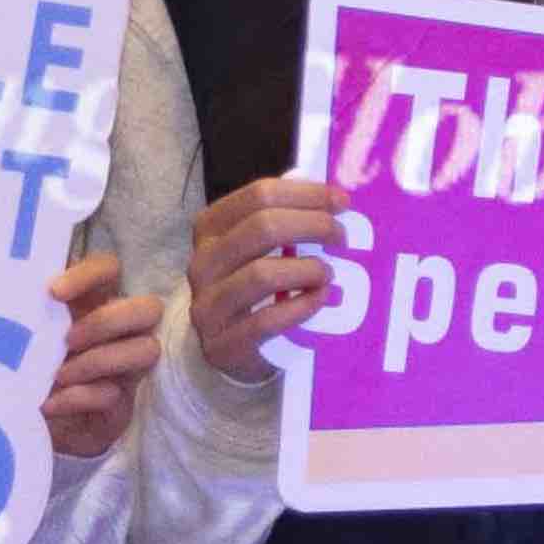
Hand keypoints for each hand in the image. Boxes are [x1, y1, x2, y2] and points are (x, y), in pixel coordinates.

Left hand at [33, 251, 155, 459]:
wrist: (25, 421)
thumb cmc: (22, 367)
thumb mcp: (18, 337)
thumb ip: (23, 315)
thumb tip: (4, 293)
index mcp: (92, 303)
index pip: (109, 269)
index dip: (90, 274)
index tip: (54, 292)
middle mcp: (118, 331)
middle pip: (148, 308)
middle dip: (106, 322)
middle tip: (67, 339)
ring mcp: (126, 368)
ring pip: (145, 349)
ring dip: (99, 360)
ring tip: (58, 375)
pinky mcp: (121, 404)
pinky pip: (114, 395)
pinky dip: (80, 397)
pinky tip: (49, 403)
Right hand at [186, 175, 355, 374]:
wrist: (231, 350)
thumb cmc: (254, 292)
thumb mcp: (258, 250)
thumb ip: (285, 221)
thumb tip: (333, 198)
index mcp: (210, 229)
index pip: (258, 195)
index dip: (306, 194)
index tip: (341, 202)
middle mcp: (202, 263)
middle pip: (263, 227)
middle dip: (313, 226)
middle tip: (341, 237)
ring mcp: (207, 305)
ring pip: (262, 274)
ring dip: (308, 270)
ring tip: (328, 274)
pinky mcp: (223, 345)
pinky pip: (268, 320)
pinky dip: (302, 306)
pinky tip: (320, 299)